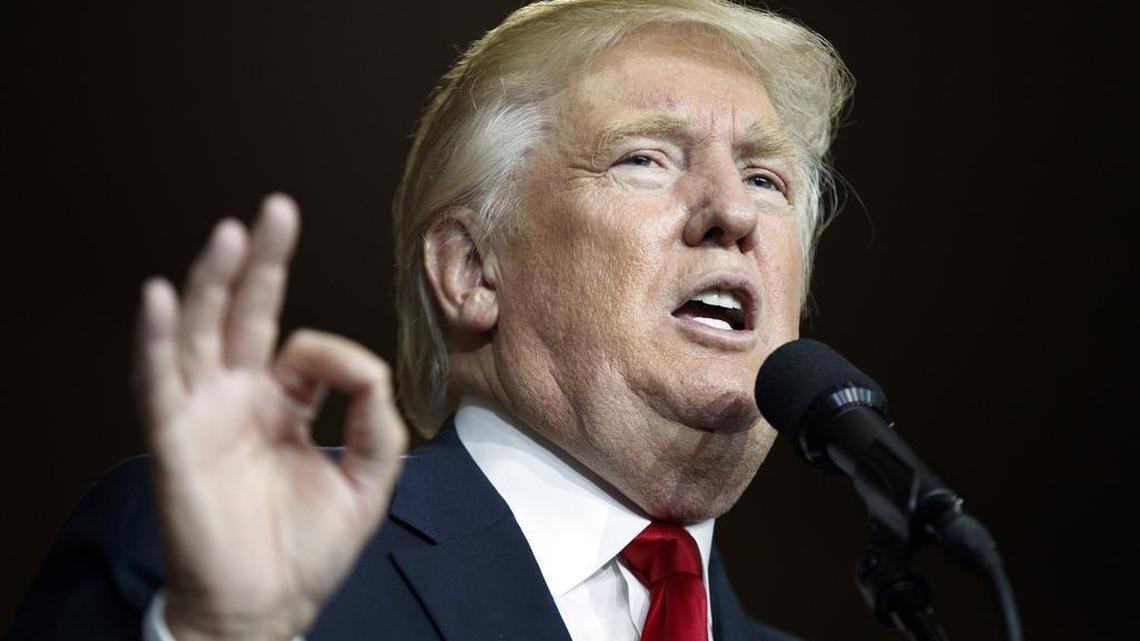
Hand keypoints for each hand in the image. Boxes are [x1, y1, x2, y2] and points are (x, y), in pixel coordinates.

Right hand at [134, 194, 406, 640]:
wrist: (268, 607)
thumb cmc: (310, 548)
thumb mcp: (369, 479)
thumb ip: (378, 421)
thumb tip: (369, 369)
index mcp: (282, 405)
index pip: (302, 349)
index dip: (334, 354)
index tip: (354, 380)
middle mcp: (239, 399)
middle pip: (244, 314)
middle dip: (260, 261)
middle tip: (276, 210)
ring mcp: (204, 415)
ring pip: (201, 334)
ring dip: (211, 282)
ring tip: (230, 233)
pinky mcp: (176, 442)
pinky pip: (159, 384)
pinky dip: (156, 340)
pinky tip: (161, 298)